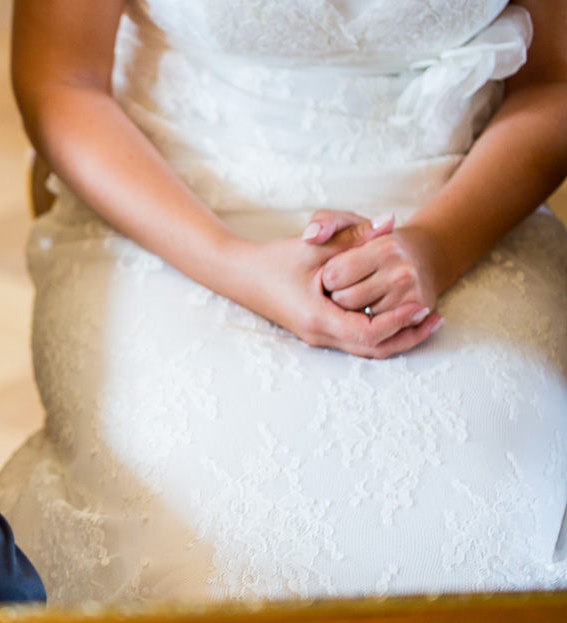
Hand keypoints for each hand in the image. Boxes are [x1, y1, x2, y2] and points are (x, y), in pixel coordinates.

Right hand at [222, 211, 440, 358]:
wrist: (239, 275)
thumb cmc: (273, 260)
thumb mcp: (314, 246)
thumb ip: (354, 235)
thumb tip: (391, 221)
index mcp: (317, 317)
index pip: (367, 333)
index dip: (398, 322)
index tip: (421, 305)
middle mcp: (318, 334)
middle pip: (373, 350)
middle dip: (407, 336)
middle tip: (434, 318)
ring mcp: (317, 336)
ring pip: (366, 349)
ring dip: (397, 336)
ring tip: (424, 319)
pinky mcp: (318, 331)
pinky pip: (356, 340)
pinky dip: (380, 332)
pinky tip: (396, 315)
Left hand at [320, 222, 443, 319]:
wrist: (419, 256)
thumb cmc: (373, 240)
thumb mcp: (346, 222)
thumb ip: (324, 221)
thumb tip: (312, 236)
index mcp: (385, 248)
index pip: (334, 276)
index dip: (329, 275)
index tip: (337, 268)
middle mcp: (403, 273)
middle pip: (345, 300)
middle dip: (338, 294)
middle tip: (349, 282)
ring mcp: (412, 296)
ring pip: (359, 319)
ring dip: (352, 311)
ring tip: (362, 292)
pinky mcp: (416, 314)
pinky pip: (376, 329)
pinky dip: (369, 321)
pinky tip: (373, 305)